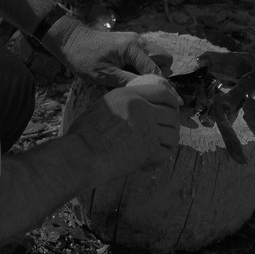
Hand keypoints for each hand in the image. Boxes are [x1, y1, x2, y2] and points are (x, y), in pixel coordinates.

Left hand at [45, 20, 172, 87]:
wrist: (71, 41)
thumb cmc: (84, 58)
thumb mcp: (105, 75)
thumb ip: (129, 81)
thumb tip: (147, 91)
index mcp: (133, 48)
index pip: (157, 69)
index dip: (160, 86)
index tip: (161, 99)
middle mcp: (139, 41)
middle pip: (165, 58)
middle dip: (161, 74)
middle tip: (145, 86)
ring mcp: (135, 40)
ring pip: (157, 55)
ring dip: (153, 69)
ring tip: (137, 81)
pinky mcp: (130, 42)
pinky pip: (146, 54)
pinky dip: (145, 65)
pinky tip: (131, 74)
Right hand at [66, 80, 180, 177]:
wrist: (82, 154)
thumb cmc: (85, 133)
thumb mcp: (105, 106)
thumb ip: (126, 103)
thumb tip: (141, 105)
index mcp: (130, 95)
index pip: (162, 92)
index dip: (172, 101)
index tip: (172, 109)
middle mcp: (142, 108)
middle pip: (172, 114)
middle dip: (172, 124)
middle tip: (166, 133)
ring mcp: (148, 129)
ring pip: (172, 134)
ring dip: (167, 143)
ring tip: (157, 149)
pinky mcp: (149, 149)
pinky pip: (166, 153)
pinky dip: (159, 159)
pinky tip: (148, 162)